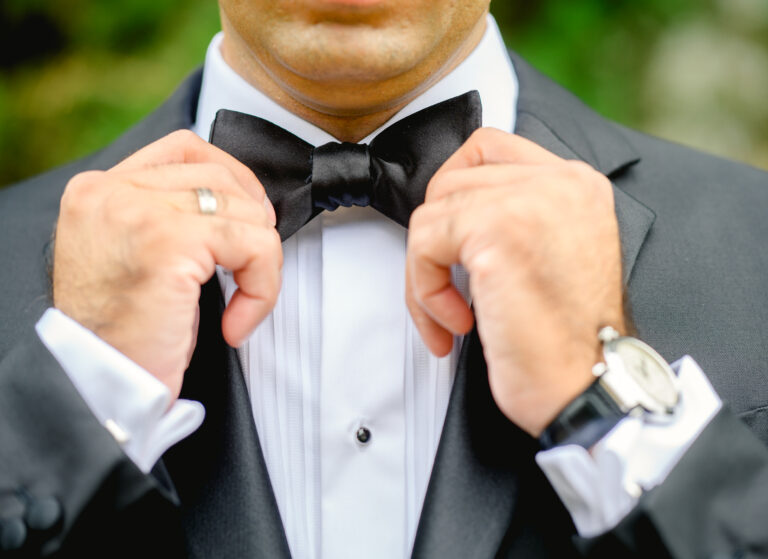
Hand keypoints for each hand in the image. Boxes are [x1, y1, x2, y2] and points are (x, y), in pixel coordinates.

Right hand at [53, 130, 281, 399]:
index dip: (231, 176)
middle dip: (253, 221)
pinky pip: (253, 247)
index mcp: (99, 190)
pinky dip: (262, 287)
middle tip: (252, 267)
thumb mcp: (136, 257)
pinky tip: (236, 323)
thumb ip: (168, 216)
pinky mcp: (170, 244)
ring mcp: (139, 212)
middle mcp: (111, 192)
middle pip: (219, 175)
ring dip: (260, 263)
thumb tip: (240, 203)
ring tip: (240, 306)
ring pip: (243, 211)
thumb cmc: (124, 333)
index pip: (183, 147)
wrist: (104, 387)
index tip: (249, 215)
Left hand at [406, 129, 625, 435]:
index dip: (456, 191)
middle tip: (447, 282)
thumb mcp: (556, 256)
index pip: (490, 148)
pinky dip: (425, 289)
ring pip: (432, 211)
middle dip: (437, 238)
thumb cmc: (571, 340)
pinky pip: (423, 241)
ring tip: (453, 314)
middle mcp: (559, 182)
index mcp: (576, 185)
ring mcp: (529, 201)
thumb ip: (519, 217)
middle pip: (453, 178)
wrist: (592, 387)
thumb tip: (456, 213)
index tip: (452, 238)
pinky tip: (458, 322)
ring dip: (426, 272)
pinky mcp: (496, 232)